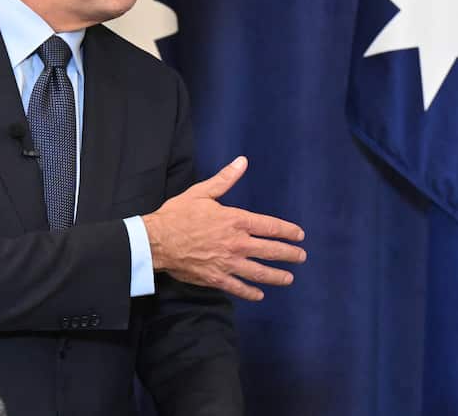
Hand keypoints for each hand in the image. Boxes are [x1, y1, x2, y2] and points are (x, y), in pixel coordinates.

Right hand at [141, 156, 305, 300]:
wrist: (157, 241)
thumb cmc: (178, 214)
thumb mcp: (202, 192)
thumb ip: (225, 179)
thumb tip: (242, 162)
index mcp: (235, 220)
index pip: (269, 226)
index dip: (287, 231)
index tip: (299, 235)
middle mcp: (236, 243)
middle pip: (270, 250)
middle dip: (289, 254)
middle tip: (301, 257)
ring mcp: (228, 263)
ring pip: (259, 272)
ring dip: (276, 276)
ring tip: (289, 278)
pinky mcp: (216, 278)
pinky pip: (238, 287)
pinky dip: (250, 292)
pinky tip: (259, 295)